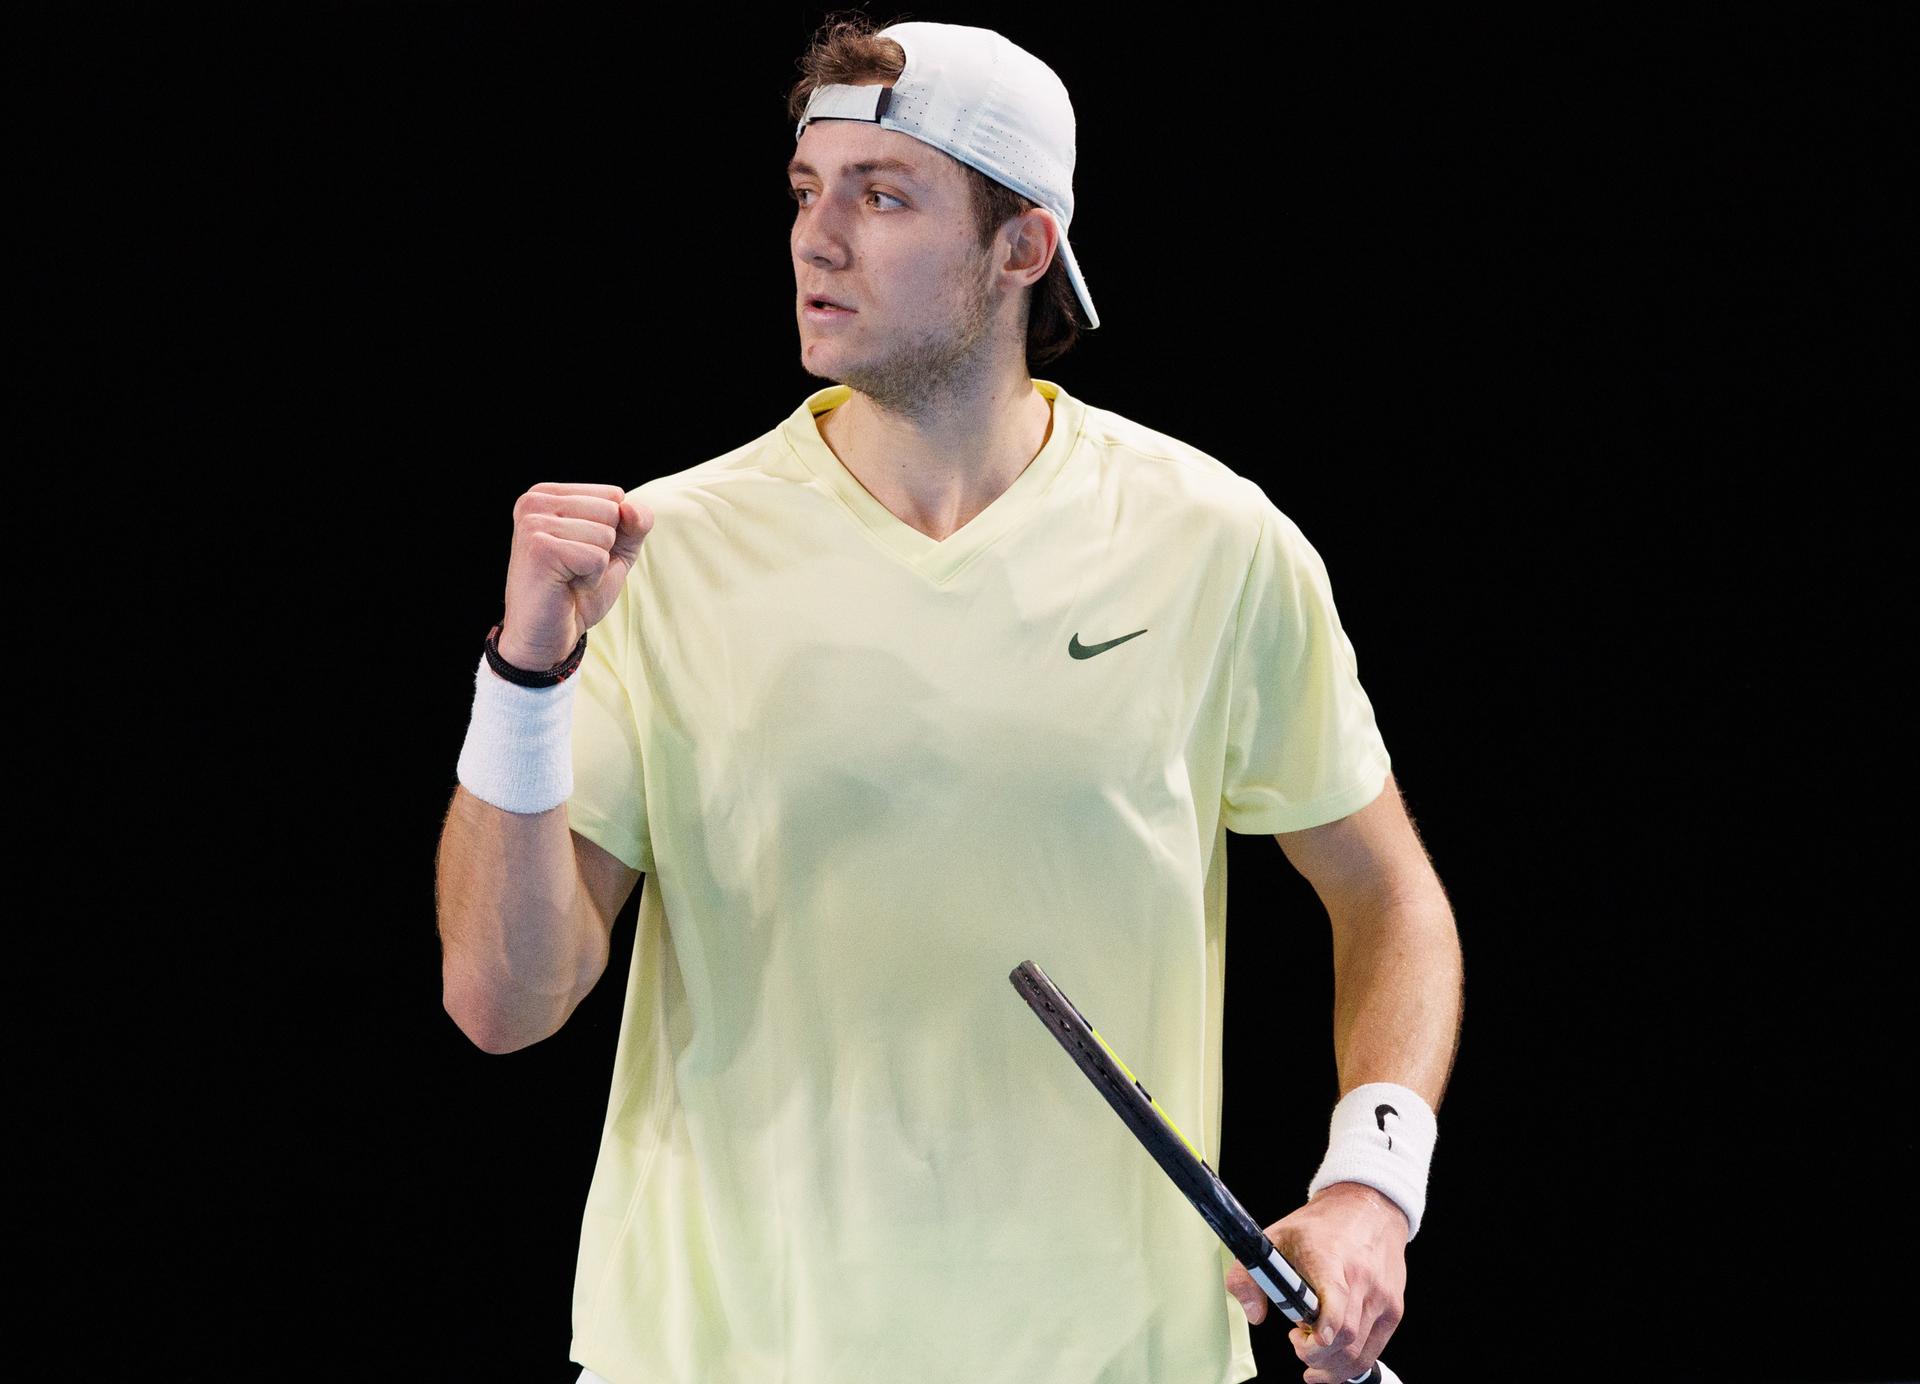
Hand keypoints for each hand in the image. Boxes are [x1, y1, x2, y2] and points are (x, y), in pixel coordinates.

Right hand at [499, 483, 652, 668]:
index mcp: (547, 494)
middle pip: (611, 511)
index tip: (580, 552)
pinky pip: (597, 557)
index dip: (612, 532)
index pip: (614, 495)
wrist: (547, 635)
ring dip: (597, 565)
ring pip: (605, 534)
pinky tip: (565, 586)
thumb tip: (630, 507)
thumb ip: (635, 522)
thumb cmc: (577, 591)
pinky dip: (591, 578)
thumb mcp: (616, 549)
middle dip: (605, 548)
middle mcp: (534, 501)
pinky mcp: (540, 549)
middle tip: (574, 568)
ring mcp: (533, 523)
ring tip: (569, 576)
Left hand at [1223, 1181, 1407, 1383]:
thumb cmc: (1320, 1226)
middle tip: (1296, 1343)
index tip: (1307, 1341)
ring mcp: (1382, 1297)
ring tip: (1311, 1353)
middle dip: (1315, 1356)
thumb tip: (1254, 1315)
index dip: (1324, 1330)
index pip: (1336, 1302)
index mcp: (1330, 1259)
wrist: (1368, 1207)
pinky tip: (1332, 1357)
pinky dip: (1350, 1363)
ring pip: (1359, 1353)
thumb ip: (1249, 1275)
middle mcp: (1362, 1280)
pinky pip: (1373, 1351)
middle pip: (1345, 1338)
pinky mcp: (1394, 1309)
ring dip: (1331, 1366)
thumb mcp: (1274, 1237)